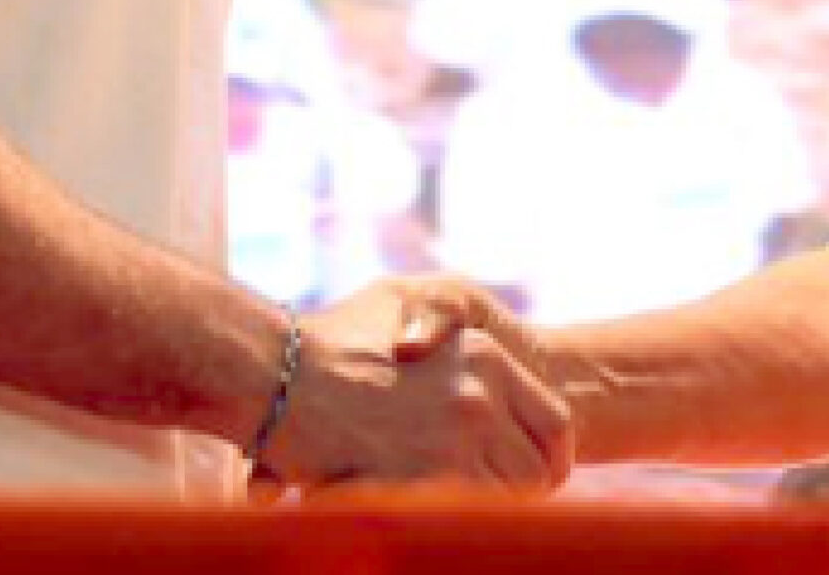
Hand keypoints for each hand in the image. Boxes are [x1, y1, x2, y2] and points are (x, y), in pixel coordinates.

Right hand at [257, 278, 571, 492]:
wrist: (273, 372)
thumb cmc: (338, 335)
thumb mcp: (410, 302)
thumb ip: (453, 327)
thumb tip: (483, 370)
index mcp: (486, 356)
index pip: (555, 423)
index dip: (552, 458)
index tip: (542, 475)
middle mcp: (478, 399)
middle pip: (533, 474)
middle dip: (519, 493)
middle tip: (493, 501)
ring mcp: (449, 445)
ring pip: (503, 504)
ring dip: (484, 512)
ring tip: (456, 511)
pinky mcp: (416, 486)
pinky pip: (461, 521)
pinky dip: (453, 526)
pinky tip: (432, 518)